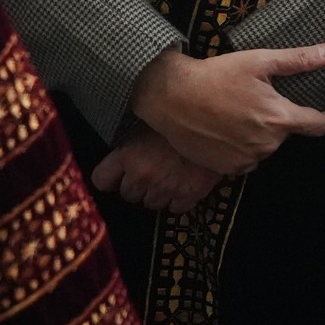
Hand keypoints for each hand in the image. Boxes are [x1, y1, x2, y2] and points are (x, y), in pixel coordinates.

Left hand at [92, 126, 221, 213]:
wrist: (223, 122)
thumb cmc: (185, 116)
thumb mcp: (152, 120)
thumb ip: (135, 140)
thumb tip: (124, 150)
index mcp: (128, 154)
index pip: (101, 179)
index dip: (110, 177)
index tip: (117, 175)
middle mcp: (142, 175)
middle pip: (127, 194)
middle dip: (137, 185)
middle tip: (151, 171)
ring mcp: (165, 188)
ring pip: (150, 204)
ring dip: (157, 193)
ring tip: (170, 176)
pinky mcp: (187, 196)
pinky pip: (175, 209)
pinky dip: (178, 200)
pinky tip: (185, 184)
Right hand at [130, 44, 324, 174]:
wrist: (171, 97)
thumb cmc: (216, 75)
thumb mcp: (259, 61)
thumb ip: (299, 60)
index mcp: (278, 118)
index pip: (316, 125)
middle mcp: (266, 144)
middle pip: (285, 133)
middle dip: (278, 118)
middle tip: (258, 100)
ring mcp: (245, 159)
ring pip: (265, 147)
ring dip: (260, 134)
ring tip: (239, 113)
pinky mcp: (226, 168)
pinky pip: (245, 158)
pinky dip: (242, 146)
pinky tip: (227, 129)